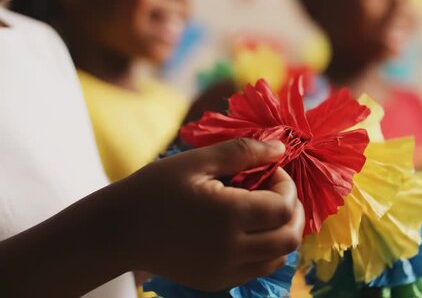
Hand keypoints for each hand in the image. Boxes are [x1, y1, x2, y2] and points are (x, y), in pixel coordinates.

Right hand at [0, 138, 302, 296]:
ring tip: (266, 209)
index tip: (272, 170)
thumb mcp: (197, 161)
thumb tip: (281, 149)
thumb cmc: (154, 189)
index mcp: (228, 215)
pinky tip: (251, 229)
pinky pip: (258, 269)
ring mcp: (225, 270)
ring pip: (279, 257)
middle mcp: (232, 249)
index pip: (283, 206)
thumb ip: (242, 152)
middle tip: (279, 190)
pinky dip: (267, 249)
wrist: (118, 231)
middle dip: (294, 210)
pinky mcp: (217, 281)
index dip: (287, 185)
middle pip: (290, 237)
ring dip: (283, 231)